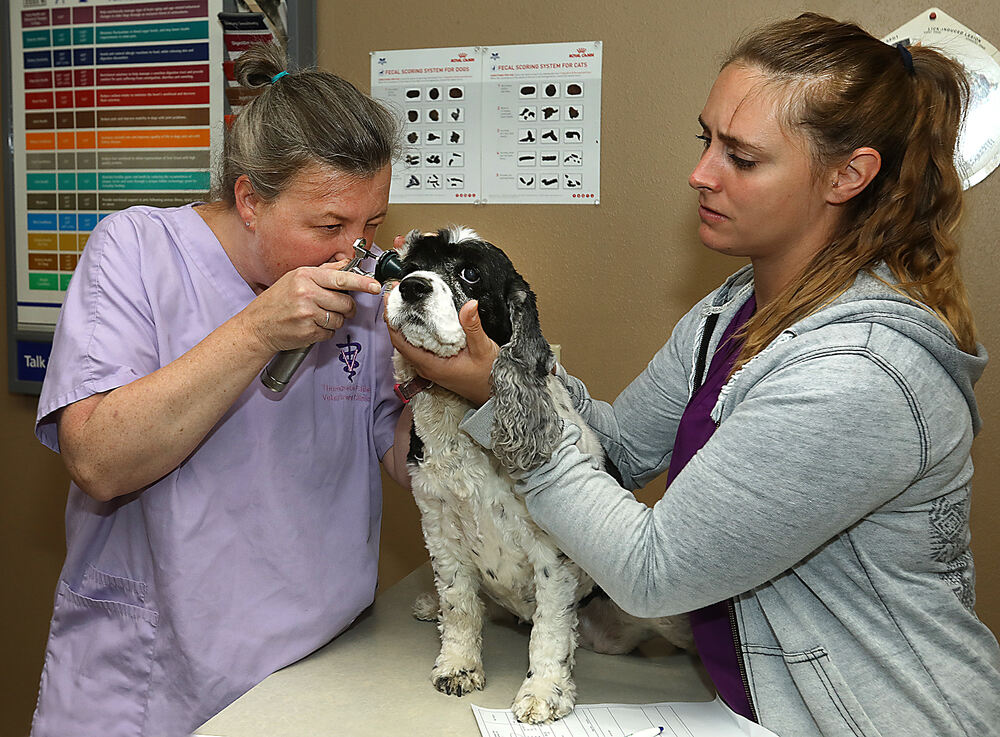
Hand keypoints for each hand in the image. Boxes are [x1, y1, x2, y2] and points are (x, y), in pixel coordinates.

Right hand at [240, 259, 382, 353]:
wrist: (256, 326)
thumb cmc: (276, 302)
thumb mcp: (296, 278)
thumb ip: (323, 272)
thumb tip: (345, 264)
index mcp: (305, 276)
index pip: (341, 278)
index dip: (362, 283)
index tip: (375, 286)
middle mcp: (306, 293)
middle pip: (345, 302)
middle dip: (347, 308)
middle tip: (340, 308)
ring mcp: (307, 313)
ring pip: (340, 319)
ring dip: (334, 321)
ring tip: (319, 317)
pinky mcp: (307, 331)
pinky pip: (330, 333)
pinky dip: (324, 332)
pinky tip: (311, 326)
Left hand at [385, 296, 499, 406]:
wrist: (493, 395)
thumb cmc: (487, 378)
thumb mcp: (483, 349)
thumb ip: (473, 327)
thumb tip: (469, 305)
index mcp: (431, 365)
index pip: (400, 342)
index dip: (392, 320)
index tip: (391, 300)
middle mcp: (426, 366)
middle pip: (400, 340)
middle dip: (396, 317)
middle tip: (396, 295)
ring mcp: (429, 366)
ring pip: (408, 343)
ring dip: (404, 323)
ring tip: (404, 302)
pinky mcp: (435, 365)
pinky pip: (418, 346)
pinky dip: (414, 331)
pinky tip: (419, 319)